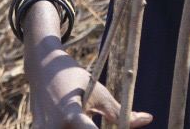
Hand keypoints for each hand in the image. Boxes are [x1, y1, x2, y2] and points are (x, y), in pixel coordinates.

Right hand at [26, 44, 151, 127]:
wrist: (41, 67)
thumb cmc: (74, 79)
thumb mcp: (98, 92)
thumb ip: (120, 112)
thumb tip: (148, 119)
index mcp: (71, 115)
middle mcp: (54, 128)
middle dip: (93, 127)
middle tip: (92, 110)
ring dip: (82, 126)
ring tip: (84, 108)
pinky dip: (70, 127)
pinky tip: (69, 119)